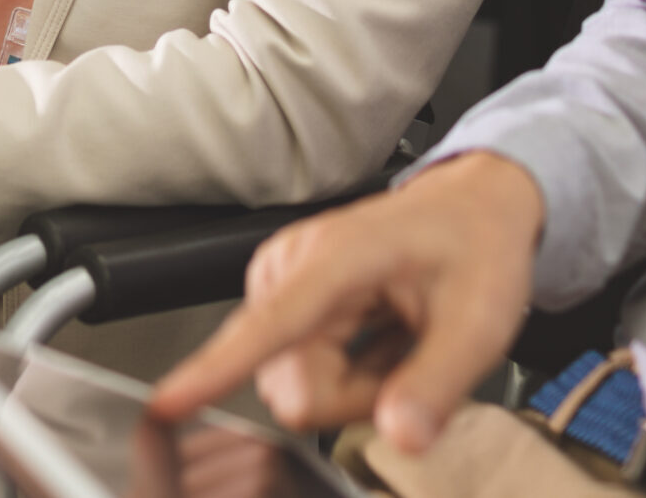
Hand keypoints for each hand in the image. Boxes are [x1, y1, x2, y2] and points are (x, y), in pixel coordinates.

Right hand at [149, 152, 546, 455]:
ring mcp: (280, 284)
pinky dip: (348, 373)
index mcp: (335, 259)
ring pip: (296, 387)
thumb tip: (398, 435)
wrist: (472, 209)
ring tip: (399, 341)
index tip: (166, 404)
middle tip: (411, 355)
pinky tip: (381, 340)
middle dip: (357, 395)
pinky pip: (298, 374)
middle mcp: (291, 267)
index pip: (268, 326)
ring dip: (356, 386)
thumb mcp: (479, 320)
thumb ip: (437, 383)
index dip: (215, 371)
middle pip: (295, 386)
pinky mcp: (281, 302)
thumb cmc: (473, 246)